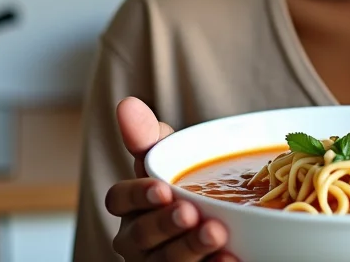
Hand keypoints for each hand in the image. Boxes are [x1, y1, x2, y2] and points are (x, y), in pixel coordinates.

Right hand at [105, 97, 237, 260]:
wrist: (228, 225)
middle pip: (141, 236)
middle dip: (165, 225)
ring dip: (189, 249)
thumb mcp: (170, 157)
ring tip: (217, 234)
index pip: (119, 200)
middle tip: (191, 213)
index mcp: (130, 207)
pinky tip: (231, 258)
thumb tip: (126, 103)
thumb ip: (148, 136)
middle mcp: (138, 241)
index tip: (163, 188)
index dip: (138, 195)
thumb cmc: (187, 185)